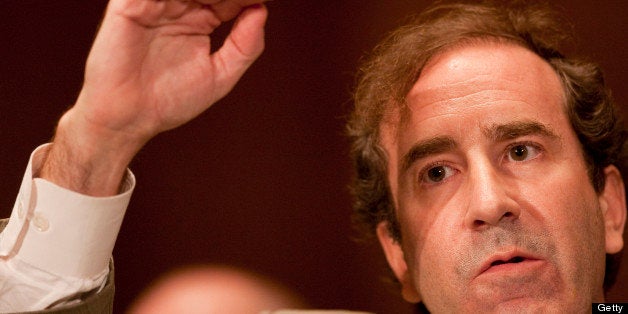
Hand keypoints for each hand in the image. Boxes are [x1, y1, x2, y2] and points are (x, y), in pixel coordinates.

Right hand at [41, 0, 267, 194]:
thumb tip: (261, 10)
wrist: (128, 118)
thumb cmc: (169, 100)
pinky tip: (198, 1)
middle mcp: (179, 6)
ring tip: (222, 2)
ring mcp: (155, 2)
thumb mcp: (220, 76)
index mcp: (202, 19)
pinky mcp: (130, 5)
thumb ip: (245, 46)